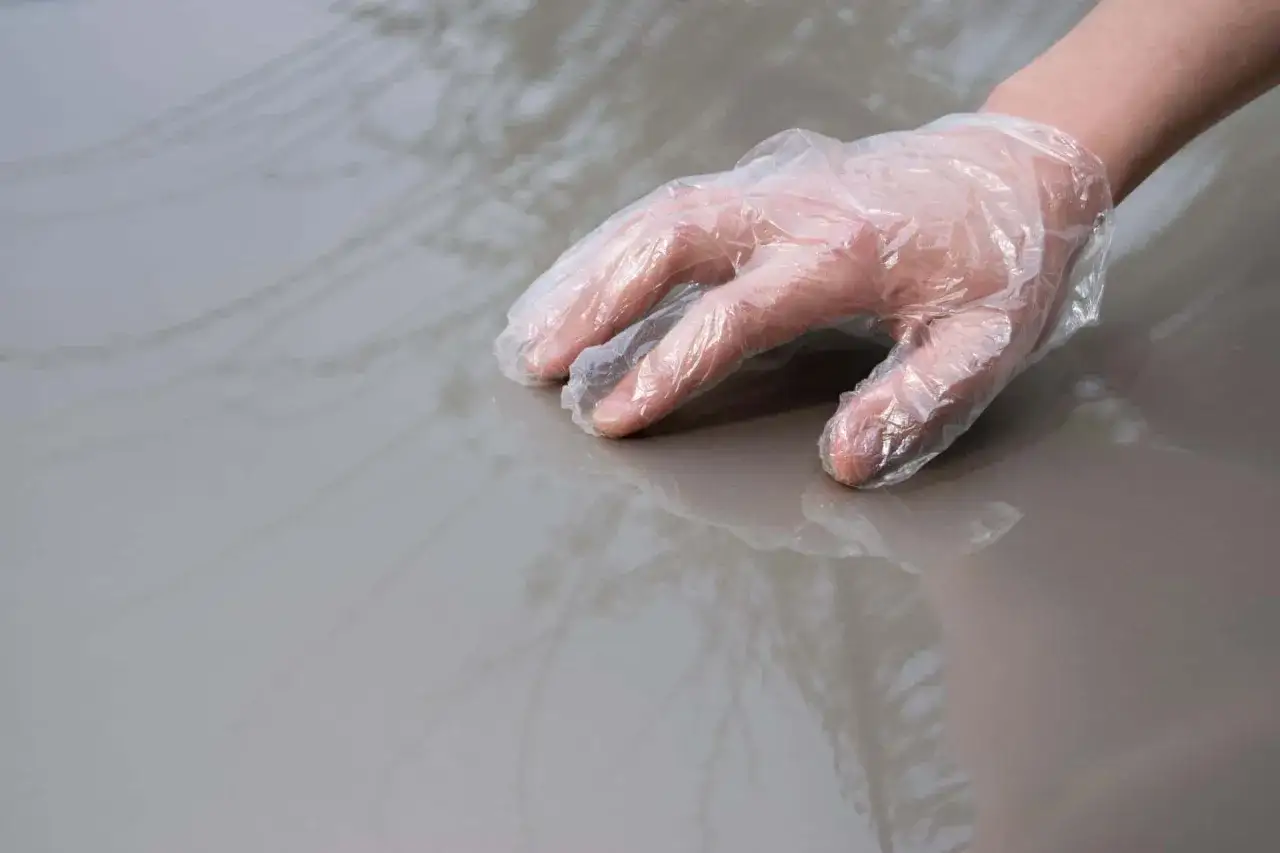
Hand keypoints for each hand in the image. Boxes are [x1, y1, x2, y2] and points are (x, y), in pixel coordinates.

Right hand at [496, 114, 1112, 486]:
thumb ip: (914, 401)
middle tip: (537, 363)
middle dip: (594, 302)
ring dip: (592, 268)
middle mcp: (794, 209)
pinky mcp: (767, 185)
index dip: (664, 369)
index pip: (731, 315)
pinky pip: (676, 205)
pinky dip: (620, 242)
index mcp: (843, 254)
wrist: (1018, 170)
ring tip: (535, 328)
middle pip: (670, 241)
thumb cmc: (1003, 265)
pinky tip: (587, 281)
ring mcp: (775, 188)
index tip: (610, 418)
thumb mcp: (985, 343)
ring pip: (660, 215)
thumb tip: (840, 461)